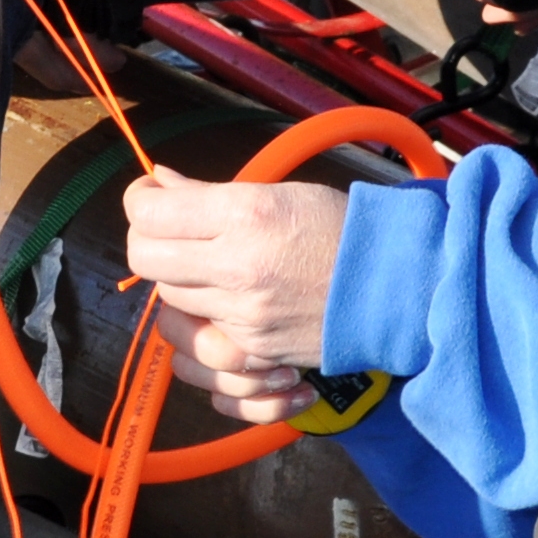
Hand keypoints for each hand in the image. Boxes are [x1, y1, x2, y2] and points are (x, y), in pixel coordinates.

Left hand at [120, 172, 346, 423]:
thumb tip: (161, 184)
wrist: (397, 286)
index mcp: (244, 215)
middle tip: (167, 232)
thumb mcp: (279, 194)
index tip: (150, 198)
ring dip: (174, 285)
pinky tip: (209, 313)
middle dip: (147, 240)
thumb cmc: (342, 230)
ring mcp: (243, 316)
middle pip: (146, 259)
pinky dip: (194, 331)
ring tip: (197, 272)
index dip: (140, 201)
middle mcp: (237, 268)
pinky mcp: (254, 353)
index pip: (150, 214)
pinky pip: (195, 351)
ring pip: (167, 304)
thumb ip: (211, 194)